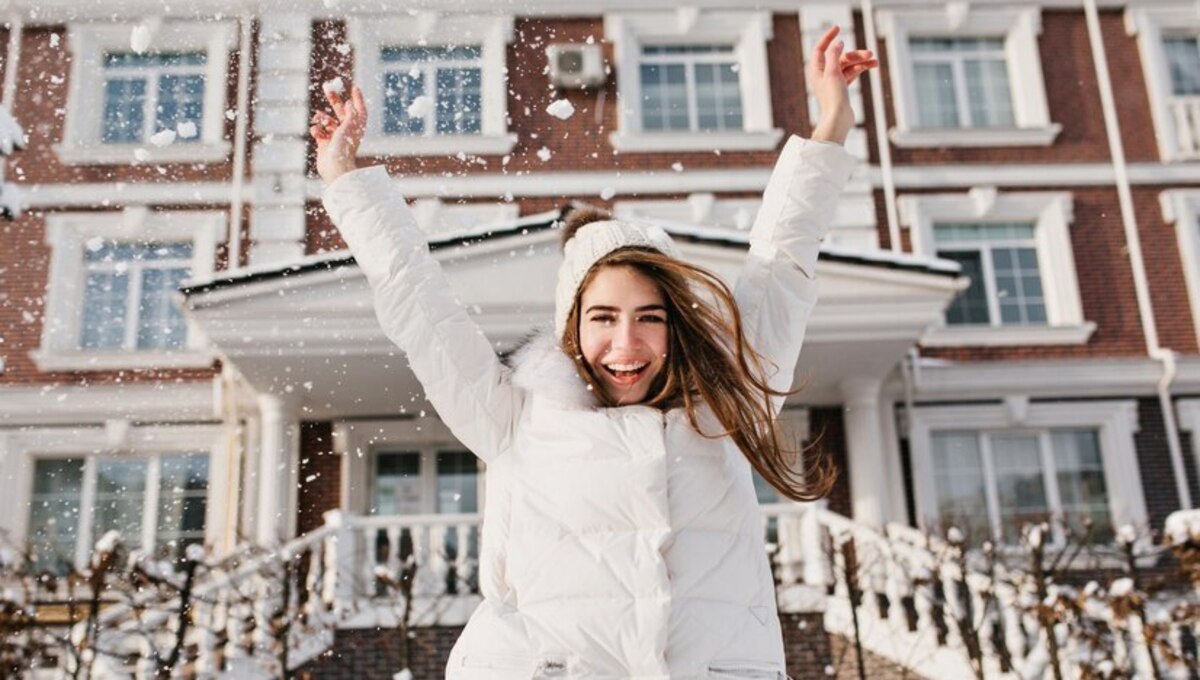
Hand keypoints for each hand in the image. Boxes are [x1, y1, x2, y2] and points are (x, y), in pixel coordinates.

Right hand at [311, 85, 367, 183]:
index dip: (358, 98)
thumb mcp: (349, 126)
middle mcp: (347, 131)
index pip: (359, 110)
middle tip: (326, 87)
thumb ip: (350, 113)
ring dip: (322, 117)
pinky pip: (319, 131)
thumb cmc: (344, 147)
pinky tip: (316, 133)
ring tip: (319, 119)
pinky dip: (316, 129)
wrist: (334, 167)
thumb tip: (349, 103)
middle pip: (341, 111)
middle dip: (334, 100)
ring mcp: (335, 137)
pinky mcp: (325, 143)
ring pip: (327, 120)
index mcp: (357, 127)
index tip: (355, 87)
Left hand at [808, 26, 877, 144]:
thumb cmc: (833, 98)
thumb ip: (834, 55)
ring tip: (874, 60)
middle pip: (839, 57)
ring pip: (848, 65)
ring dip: (861, 61)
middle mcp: (823, 74)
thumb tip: (838, 43)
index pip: (820, 48)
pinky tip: (872, 65)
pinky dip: (861, 68)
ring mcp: (833, 81)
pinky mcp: (842, 88)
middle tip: (870, 53)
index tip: (838, 28)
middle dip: (855, 54)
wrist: (838, 120)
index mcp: (816, 70)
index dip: (828, 37)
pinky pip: (852, 73)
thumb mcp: (833, 72)